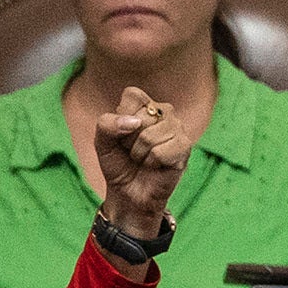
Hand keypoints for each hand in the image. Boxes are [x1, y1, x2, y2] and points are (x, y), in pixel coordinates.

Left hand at [92, 86, 193, 236]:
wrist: (129, 193)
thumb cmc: (118, 163)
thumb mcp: (102, 142)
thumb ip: (106, 124)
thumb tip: (135, 123)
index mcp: (145, 104)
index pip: (132, 95)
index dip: (120, 119)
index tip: (121, 134)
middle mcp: (164, 111)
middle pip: (139, 118)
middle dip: (127, 140)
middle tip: (133, 151)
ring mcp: (177, 127)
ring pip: (148, 137)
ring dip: (139, 154)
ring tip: (144, 159)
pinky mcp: (185, 146)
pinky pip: (160, 152)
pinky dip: (151, 163)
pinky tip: (155, 166)